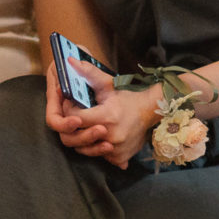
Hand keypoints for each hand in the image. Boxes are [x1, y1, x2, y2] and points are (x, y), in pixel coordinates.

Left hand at [47, 58, 161, 169]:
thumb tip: (70, 61)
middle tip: (76, 118)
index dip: (69, 110)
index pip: (75, 118)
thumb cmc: (126, 96)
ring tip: (87, 126)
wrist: (149, 111)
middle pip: (77, 138)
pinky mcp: (120, 157)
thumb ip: (88, 73)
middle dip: (72, 128)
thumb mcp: (108, 83)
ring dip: (82, 140)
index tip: (72, 105)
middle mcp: (112, 135)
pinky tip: (100, 137)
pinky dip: (97, 148)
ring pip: (86, 150)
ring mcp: (116, 149)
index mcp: (107, 116)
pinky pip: (100, 157)